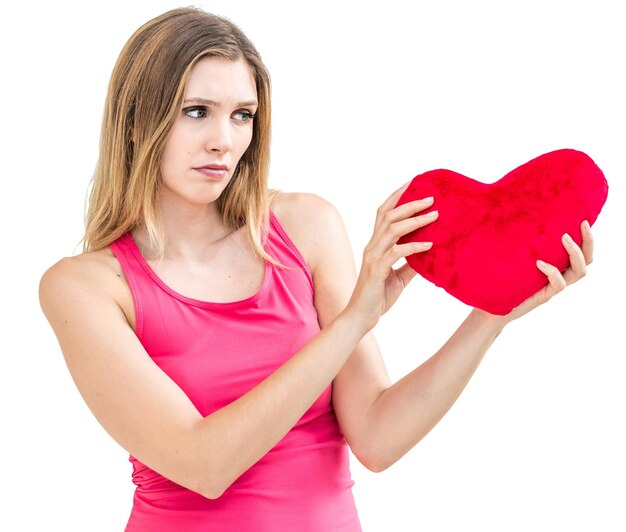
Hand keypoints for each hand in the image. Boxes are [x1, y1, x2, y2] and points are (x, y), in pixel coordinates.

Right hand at [346, 182, 437, 330]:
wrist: (361, 317)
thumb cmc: (378, 297)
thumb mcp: (399, 278)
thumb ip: (411, 264)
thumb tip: (429, 254)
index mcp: (376, 245)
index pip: (384, 213)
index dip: (397, 197)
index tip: (413, 184)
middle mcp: (372, 246)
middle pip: (388, 215)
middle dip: (409, 203)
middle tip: (431, 197)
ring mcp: (373, 257)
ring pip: (392, 229)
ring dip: (414, 220)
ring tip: (434, 215)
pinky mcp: (377, 270)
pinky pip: (396, 253)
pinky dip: (414, 246)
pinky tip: (429, 244)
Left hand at [491, 220, 593, 323]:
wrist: (491, 308)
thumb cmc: (499, 280)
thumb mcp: (511, 259)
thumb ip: (518, 244)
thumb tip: (512, 216)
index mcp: (554, 265)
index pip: (580, 252)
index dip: (586, 237)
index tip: (582, 219)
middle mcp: (558, 276)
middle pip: (586, 261)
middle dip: (588, 242)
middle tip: (582, 225)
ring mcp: (552, 287)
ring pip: (579, 272)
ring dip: (575, 253)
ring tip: (564, 238)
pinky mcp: (544, 297)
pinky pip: (559, 284)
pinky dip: (552, 271)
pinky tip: (539, 263)